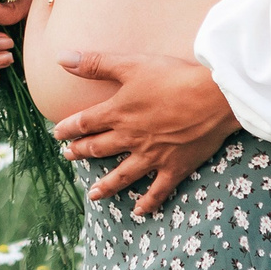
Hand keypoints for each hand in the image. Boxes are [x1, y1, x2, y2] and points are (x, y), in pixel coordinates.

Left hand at [49, 50, 237, 217]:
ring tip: (92, 194)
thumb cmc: (173, 77)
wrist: (213, 97)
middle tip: (68, 156)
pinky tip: (140, 211)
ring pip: (122, 175)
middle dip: (81, 152)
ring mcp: (152, 156)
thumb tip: (61, 58)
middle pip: (99, 148)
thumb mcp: (131, 64)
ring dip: (105, 186)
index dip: (68, 129)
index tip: (57, 134)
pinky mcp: (175, 167)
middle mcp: (131, 138)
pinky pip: (158, 190)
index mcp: (119, 113)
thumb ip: (95, 63)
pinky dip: (148, 202)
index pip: (84, 123)